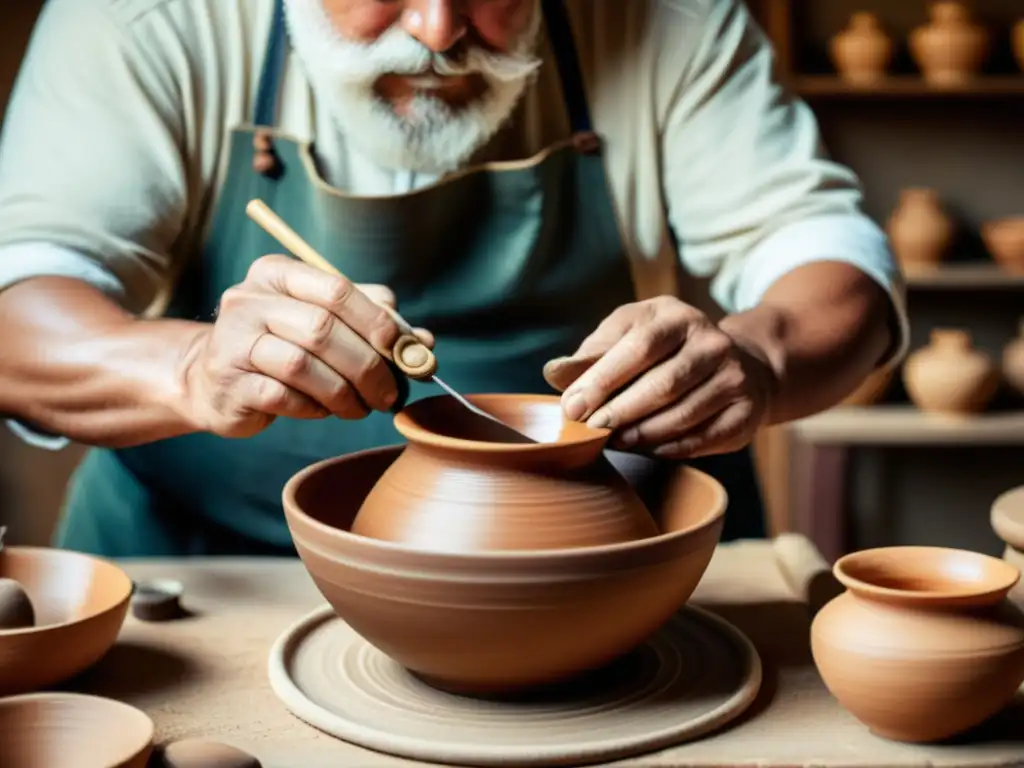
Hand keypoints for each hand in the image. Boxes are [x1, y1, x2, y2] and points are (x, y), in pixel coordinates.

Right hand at [178, 254, 432, 437]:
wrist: (214, 381)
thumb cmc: (282, 347)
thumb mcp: (324, 322)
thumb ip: (372, 323)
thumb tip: (423, 342)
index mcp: (278, 273)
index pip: (337, 289)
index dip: (377, 321)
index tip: (404, 349)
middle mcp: (249, 299)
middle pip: (322, 328)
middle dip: (367, 365)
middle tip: (389, 393)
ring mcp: (233, 340)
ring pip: (302, 364)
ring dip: (343, 392)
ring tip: (360, 406)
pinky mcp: (229, 382)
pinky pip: (282, 396)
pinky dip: (313, 407)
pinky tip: (324, 410)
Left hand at [543, 296, 777, 458]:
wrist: (733, 363)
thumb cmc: (662, 351)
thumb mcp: (626, 338)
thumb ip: (591, 356)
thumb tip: (552, 373)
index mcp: (676, 316)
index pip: (639, 346)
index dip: (603, 379)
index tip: (573, 407)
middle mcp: (712, 341)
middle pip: (664, 383)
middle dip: (621, 410)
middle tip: (591, 430)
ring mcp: (735, 376)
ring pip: (685, 413)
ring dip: (643, 433)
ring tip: (615, 441)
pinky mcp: (746, 411)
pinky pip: (704, 437)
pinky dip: (670, 448)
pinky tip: (645, 449)